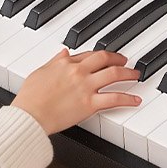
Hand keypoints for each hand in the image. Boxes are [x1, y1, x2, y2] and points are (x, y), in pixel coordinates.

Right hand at [11, 47, 140, 135]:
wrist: (30, 114)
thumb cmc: (30, 97)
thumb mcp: (40, 72)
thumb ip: (54, 62)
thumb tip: (63, 53)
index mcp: (65, 63)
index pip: (88, 54)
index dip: (100, 55)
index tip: (106, 57)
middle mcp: (78, 71)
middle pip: (105, 59)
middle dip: (118, 59)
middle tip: (125, 61)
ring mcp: (86, 87)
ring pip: (114, 74)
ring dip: (128, 74)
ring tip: (135, 75)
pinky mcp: (90, 104)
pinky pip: (114, 98)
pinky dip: (128, 99)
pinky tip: (136, 100)